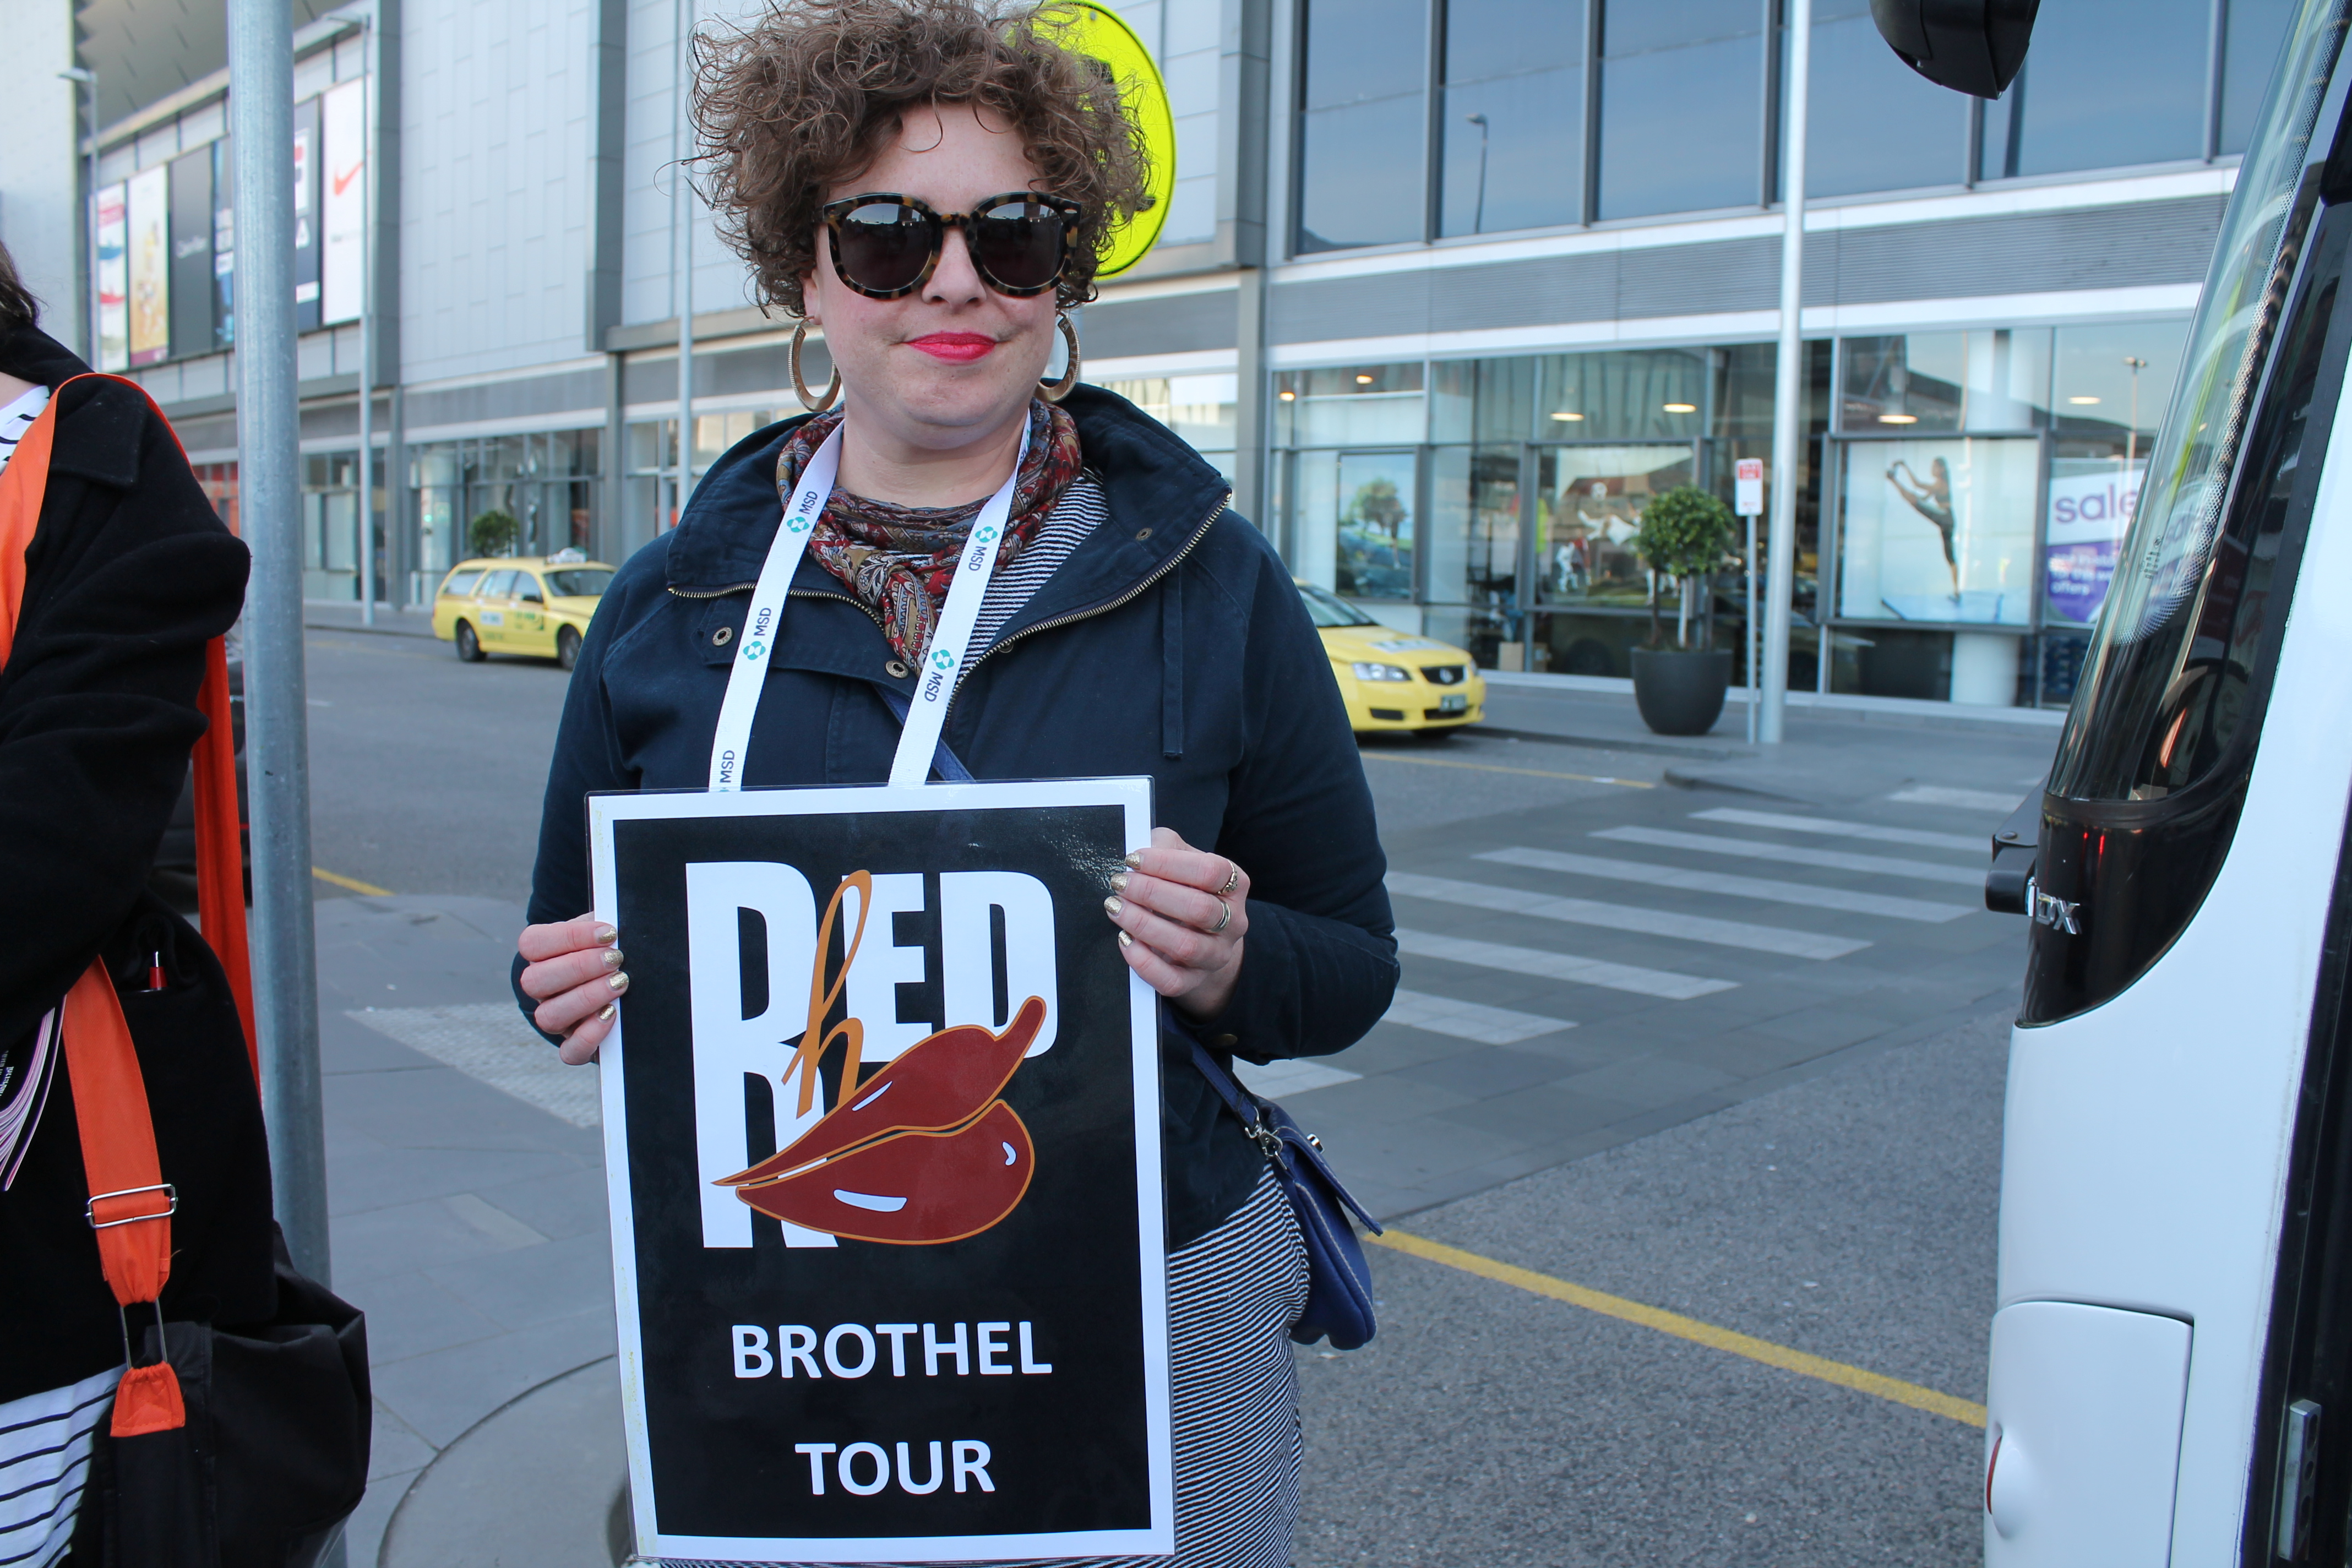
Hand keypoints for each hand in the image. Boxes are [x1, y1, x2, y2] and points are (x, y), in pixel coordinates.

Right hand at [517, 914, 625, 1064]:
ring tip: (619, 982)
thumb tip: (619, 929)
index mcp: (540, 955)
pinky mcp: (574, 1046)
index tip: (608, 933)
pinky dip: (590, 1036)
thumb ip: (603, 926)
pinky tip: (612, 1014)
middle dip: (579, 967)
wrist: (620, 982)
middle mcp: (541, 989)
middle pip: (536, 980)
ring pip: (549, 1016)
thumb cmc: (608, 951)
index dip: (570, 937)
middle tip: (616, 958)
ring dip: (586, 997)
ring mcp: (555, 1019)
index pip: (532, 943)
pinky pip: (570, 1052)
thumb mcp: (602, 933)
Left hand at [1104, 827, 1247, 1021]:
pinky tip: (1124, 940)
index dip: (1168, 864)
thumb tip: (1139, 857)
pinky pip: (1170, 979)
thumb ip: (1164, 846)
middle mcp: (1233, 921)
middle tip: (1120, 883)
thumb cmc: (1185, 886)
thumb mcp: (1180, 857)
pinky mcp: (1194, 980)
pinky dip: (1143, 961)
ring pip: (1186, 946)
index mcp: (1235, 884)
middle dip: (1152, 894)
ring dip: (1144, 925)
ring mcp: (1217, 954)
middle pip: (1199, 909)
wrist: (1199, 934)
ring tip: (1116, 908)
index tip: (1134, 860)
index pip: (1210, 871)